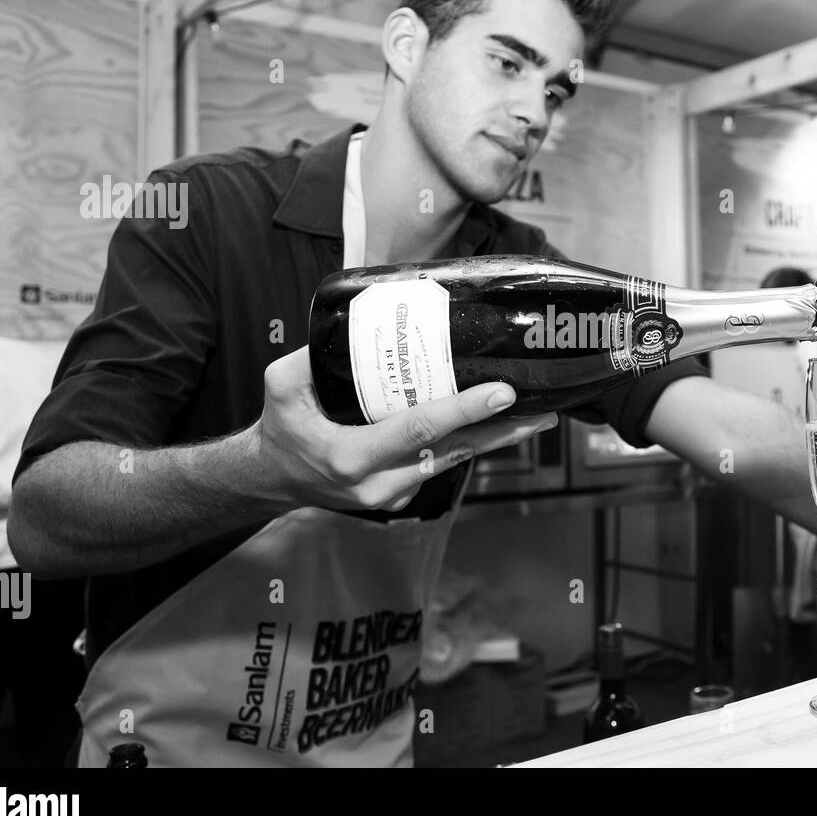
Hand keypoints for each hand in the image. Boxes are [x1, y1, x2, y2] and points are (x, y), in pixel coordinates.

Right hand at [249, 346, 556, 510]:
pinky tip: (499, 425)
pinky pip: (443, 464)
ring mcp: (395, 493)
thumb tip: (351, 322)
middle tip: (542, 408)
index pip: (419, 429)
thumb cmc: (280, 431)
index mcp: (352, 457)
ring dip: (496, 439)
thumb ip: (310, 357)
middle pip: (453, 452)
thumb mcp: (281, 388)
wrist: (274, 480)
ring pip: (455, 461)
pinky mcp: (403, 493)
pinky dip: (472, 443)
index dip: (463, 410)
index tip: (501, 392)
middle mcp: (380, 482)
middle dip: (500, 430)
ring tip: (536, 415)